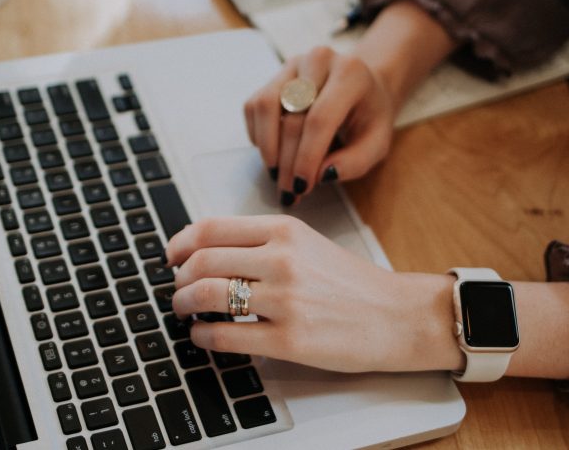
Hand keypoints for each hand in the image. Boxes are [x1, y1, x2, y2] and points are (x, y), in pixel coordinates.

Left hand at [165, 215, 458, 372]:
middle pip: (201, 261)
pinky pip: (225, 336)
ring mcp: (285, 300)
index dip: (180, 243)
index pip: (211, 228)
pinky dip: (201, 337)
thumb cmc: (352, 283)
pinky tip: (202, 337)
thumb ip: (262, 242)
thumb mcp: (308, 244)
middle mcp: (282, 260)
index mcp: (284, 230)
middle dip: (178, 278)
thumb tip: (208, 251)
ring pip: (207, 296)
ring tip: (184, 312)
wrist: (398, 316)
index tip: (171, 256)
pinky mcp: (289, 340)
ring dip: (183, 305)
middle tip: (177, 289)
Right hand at [243, 47, 394, 204]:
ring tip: (277, 174)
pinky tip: (274, 152)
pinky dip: (258, 135)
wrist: (362, 86)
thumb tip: (322, 174)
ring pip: (265, 107)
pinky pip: (254, 107)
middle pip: (292, 117)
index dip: (307, 156)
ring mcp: (292, 65)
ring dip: (267, 147)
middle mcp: (319, 61)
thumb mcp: (377, 143)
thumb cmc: (369, 117)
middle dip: (288, 162)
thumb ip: (355, 162)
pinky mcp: (274, 76)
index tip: (302, 186)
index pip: (320, 118)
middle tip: (289, 191)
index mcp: (350, 74)